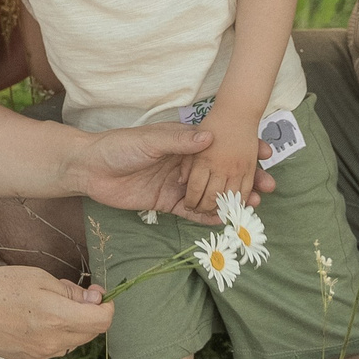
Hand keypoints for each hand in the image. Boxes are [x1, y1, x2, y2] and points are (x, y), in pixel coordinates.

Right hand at [0, 266, 111, 358]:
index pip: (102, 321)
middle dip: (90, 313)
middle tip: (71, 292)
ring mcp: (42, 354)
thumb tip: (94, 299)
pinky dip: (57, 333)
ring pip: (74, 340)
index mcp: (58, 318)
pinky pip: (56, 347)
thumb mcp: (37, 277)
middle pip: (91, 332)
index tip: (97, 293)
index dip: (107, 306)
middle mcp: (54, 342)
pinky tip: (37, 318)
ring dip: (74, 324)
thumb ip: (70, 292)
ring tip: (50, 304)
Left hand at [71, 123, 276, 225]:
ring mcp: (178, 184)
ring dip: (232, 199)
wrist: (90, 168)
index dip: (244, 148)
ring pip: (212, 193)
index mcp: (185, 142)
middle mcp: (186, 163)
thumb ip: (178, 141)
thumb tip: (209, 137)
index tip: (267, 152)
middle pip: (222, 172)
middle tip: (268, 186)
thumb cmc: (120, 145)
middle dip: (246, 178)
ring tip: (253, 205)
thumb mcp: (150, 140)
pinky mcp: (167, 202)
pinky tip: (225, 221)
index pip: (221, 145)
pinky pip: (192, 211)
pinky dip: (208, 217)